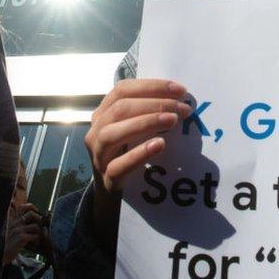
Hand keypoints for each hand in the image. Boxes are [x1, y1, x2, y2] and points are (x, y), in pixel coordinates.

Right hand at [4, 203, 42, 262]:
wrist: (1, 255)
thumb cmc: (9, 244)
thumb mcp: (12, 231)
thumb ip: (19, 224)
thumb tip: (33, 220)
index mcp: (13, 220)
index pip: (22, 207)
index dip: (32, 207)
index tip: (36, 212)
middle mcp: (15, 223)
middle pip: (32, 214)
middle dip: (39, 220)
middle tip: (39, 227)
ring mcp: (18, 230)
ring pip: (36, 226)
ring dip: (39, 232)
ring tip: (37, 238)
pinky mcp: (21, 237)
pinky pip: (35, 236)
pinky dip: (37, 240)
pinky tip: (34, 244)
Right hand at [84, 79, 190, 245]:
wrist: (110, 191)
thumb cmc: (125, 153)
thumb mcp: (132, 129)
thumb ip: (147, 112)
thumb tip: (180, 99)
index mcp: (103, 113)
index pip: (123, 90)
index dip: (151, 86)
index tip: (180, 90)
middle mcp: (96, 131)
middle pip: (120, 109)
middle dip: (155, 104)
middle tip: (182, 108)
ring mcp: (99, 155)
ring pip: (113, 134)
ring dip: (145, 123)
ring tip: (172, 121)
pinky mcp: (107, 179)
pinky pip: (119, 165)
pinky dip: (139, 153)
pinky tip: (159, 145)